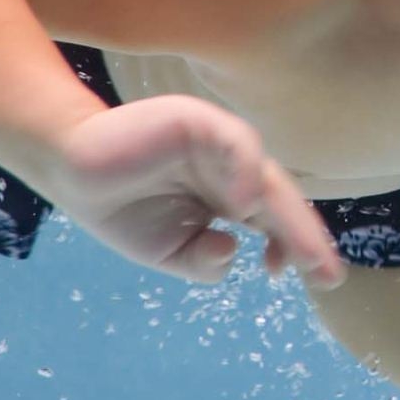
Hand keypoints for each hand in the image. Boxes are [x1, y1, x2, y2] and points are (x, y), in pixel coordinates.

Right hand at [49, 94, 346, 287]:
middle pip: (280, 200)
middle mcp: (231, 167)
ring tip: (302, 255)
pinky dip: (243, 171)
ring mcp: (217, 141)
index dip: (297, 246)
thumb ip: (202, 260)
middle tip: (330, 274)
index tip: (317, 279)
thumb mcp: (167, 250)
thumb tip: (231, 253)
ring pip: (265, 175)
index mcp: (229, 195)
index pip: (276, 220)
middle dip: (306, 237)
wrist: (69, 167)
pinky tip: (244, 207)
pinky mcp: (198, 119)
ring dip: (287, 215)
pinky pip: (234, 143)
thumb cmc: (120, 206)